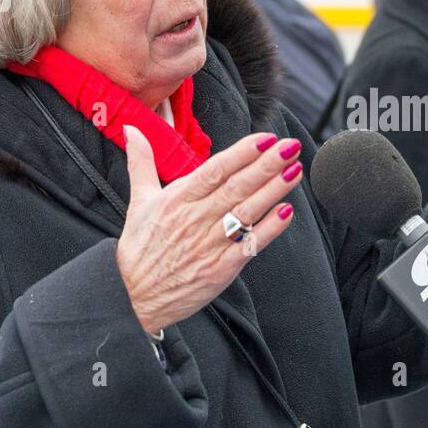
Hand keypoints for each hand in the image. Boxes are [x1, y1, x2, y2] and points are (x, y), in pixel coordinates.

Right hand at [115, 127, 303, 334]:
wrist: (133, 298)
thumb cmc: (140, 248)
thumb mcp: (138, 202)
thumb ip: (141, 163)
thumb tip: (132, 129)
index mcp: (177, 200)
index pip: (214, 170)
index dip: (242, 153)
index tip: (266, 138)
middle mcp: (194, 219)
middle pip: (236, 187)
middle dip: (266, 165)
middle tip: (291, 146)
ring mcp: (209, 245)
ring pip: (246, 212)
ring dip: (274, 190)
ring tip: (295, 170)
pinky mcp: (220, 269)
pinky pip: (249, 245)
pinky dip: (269, 229)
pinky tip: (287, 212)